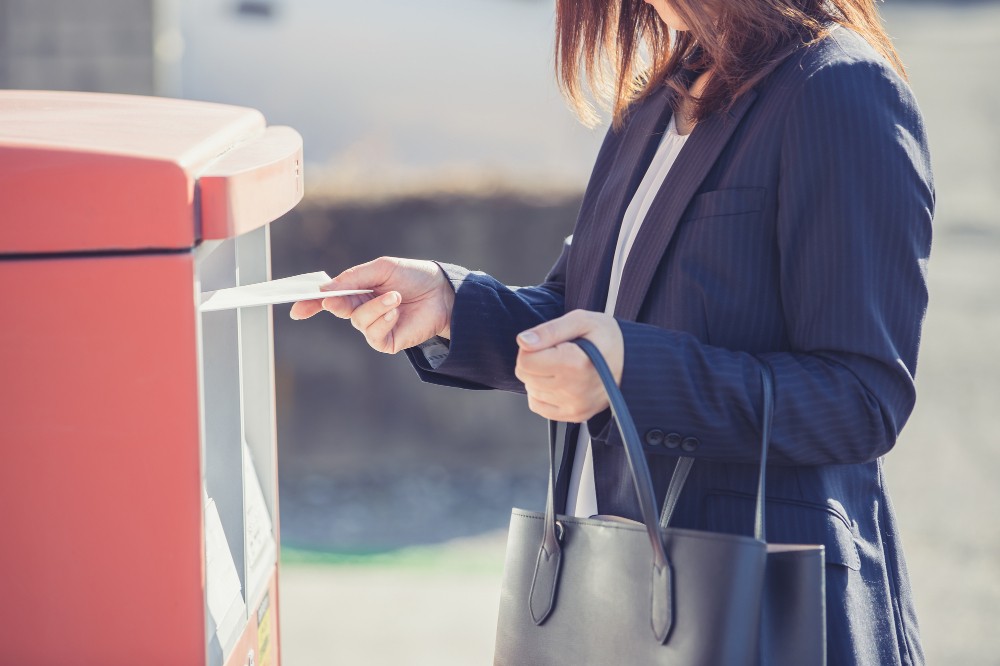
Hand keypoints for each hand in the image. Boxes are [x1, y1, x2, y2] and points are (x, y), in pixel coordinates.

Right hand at [289, 257, 454, 353]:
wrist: (443, 293)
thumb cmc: (414, 277)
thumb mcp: (381, 269)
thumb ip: (353, 278)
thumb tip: (324, 291)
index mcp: (358, 290)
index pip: (329, 297)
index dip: (311, 302)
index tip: (296, 307)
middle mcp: (362, 309)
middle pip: (337, 308)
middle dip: (334, 302)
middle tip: (332, 298)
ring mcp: (374, 326)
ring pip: (358, 321)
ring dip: (375, 308)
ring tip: (396, 298)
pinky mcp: (387, 341)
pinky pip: (373, 334)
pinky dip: (383, 321)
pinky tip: (396, 311)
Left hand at [514, 310, 623, 422]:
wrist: (633, 361)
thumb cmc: (606, 338)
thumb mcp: (581, 321)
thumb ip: (549, 330)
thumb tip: (523, 342)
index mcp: (575, 364)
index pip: (525, 360)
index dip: (532, 347)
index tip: (550, 342)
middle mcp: (575, 389)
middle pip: (525, 375)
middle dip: (534, 360)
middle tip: (556, 353)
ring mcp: (575, 406)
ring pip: (531, 390)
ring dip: (539, 376)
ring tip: (562, 366)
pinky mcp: (575, 415)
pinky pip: (538, 406)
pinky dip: (542, 393)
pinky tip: (559, 381)